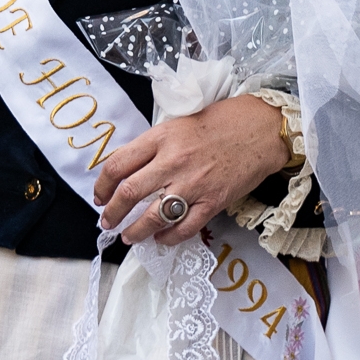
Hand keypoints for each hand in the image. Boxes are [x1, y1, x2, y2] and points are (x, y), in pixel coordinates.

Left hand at [92, 94, 287, 245]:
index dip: (102, 185)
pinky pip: (183, 228)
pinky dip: (168, 238)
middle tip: (107, 221)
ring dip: (135, 231)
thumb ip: (155, 145)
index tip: (99, 196)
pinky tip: (161, 238)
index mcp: (161, 137)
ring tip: (129, 236)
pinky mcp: (212, 201)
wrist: (260, 129)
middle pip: (129, 193)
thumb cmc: (221, 122)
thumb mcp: (179, 123)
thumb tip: (132, 169)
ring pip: (152, 216)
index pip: (118, 164)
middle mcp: (172, 161)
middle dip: (112, 213)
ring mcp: (193, 184)